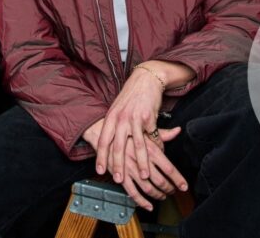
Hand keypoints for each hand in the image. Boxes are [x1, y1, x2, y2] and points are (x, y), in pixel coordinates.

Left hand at [91, 66, 167, 186]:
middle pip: (118, 146)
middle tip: (118, 179)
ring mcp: (134, 118)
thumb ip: (113, 126)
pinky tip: (160, 155)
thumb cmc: (131, 97)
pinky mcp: (148, 117)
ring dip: (141, 163)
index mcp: (111, 117)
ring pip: (137, 146)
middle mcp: (120, 118)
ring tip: (143, 176)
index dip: (101, 157)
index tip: (99, 171)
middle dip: (118, 165)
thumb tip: (103, 142)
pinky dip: (158, 148)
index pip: (103, 140)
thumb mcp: (118, 110)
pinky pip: (153, 137)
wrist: (145, 80)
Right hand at [118, 128, 187, 210]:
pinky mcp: (120, 175)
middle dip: (169, 189)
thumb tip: (177, 131)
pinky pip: (132, 193)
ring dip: (157, 195)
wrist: (103, 131)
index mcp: (149, 149)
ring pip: (148, 188)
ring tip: (162, 196)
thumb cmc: (126, 130)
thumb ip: (163, 134)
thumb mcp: (145, 130)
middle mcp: (141, 160)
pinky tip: (148, 205)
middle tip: (173, 191)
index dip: (178, 180)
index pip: (169, 168)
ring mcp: (130, 169)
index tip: (184, 187)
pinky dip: (142, 202)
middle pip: (160, 180)